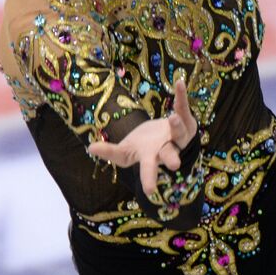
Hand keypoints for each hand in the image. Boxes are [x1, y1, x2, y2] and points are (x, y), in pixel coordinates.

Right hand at [87, 78, 197, 196]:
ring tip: (172, 118)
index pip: (148, 169)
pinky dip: (181, 96)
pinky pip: (183, 107)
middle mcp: (168, 148)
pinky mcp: (185, 120)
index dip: (148, 178)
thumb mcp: (125, 152)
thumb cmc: (143, 148)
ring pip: (180, 132)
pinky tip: (180, 83)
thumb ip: (110, 152)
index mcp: (151, 158)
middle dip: (171, 158)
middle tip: (175, 164)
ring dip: (177, 126)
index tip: (150, 191)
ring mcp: (179, 135)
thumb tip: (90, 148)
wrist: (164, 138)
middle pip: (169, 154)